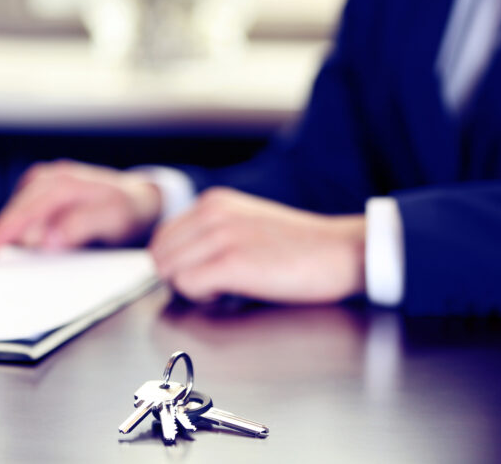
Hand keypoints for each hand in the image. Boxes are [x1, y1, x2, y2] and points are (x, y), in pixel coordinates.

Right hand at [0, 161, 161, 257]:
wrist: (140, 200)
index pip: (25, 212)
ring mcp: (48, 181)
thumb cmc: (127, 211)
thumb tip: (47, 240)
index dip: (2, 232)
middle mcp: (52, 178)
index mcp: (64, 184)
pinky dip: (19, 225)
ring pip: (19, 209)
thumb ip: (80, 226)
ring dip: (8, 231)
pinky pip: (26, 208)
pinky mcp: (47, 190)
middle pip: (16, 210)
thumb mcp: (112, 220)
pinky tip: (17, 242)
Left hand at [149, 187, 365, 303]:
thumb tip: (179, 261)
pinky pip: (188, 286)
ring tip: (224, 289)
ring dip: (190, 289)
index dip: (176, 264)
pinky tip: (232, 295)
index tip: (202, 275)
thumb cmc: (299, 247)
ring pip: (169, 271)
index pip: (162, 237)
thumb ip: (212, 232)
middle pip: (160, 255)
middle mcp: (212, 212)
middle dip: (178, 277)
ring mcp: (222, 236)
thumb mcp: (247, 223)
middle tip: (211, 288)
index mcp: (214, 202)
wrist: (341, 251)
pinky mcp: (233, 262)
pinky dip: (203, 298)